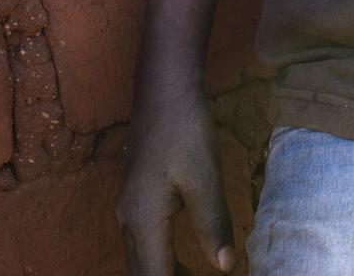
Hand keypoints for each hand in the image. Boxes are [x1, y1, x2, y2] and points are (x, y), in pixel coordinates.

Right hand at [118, 82, 234, 275]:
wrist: (163, 94)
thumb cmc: (186, 133)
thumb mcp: (206, 179)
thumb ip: (213, 225)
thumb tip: (225, 266)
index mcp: (144, 220)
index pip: (155, 274)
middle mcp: (128, 220)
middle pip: (142, 271)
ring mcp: (127, 209)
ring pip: (139, 258)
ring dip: (162, 273)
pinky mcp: (134, 198)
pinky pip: (141, 242)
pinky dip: (158, 258)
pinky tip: (178, 258)